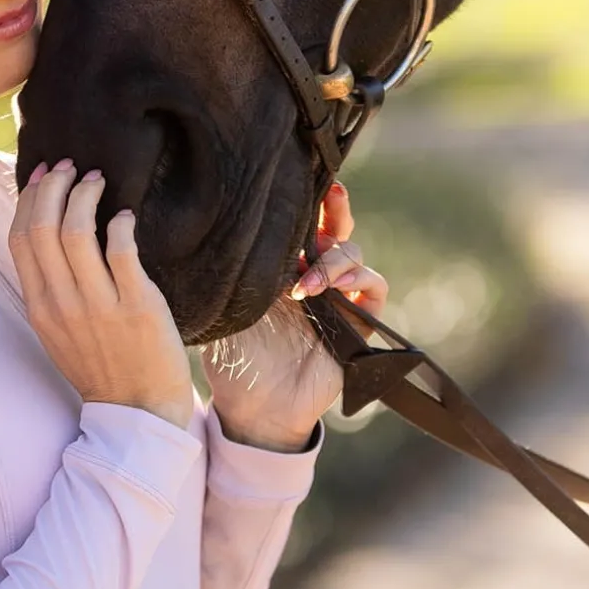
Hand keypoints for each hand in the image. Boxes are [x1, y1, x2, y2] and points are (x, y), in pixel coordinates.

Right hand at [9, 162, 194, 430]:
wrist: (138, 411)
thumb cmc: (100, 365)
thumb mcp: (58, 330)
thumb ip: (49, 287)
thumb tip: (48, 234)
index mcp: (39, 307)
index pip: (21, 238)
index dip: (28, 198)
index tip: (42, 175)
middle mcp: (62, 303)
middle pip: (42, 227)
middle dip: (53, 186)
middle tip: (70, 166)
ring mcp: (98, 306)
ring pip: (75, 232)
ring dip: (84, 195)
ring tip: (97, 180)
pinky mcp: (137, 307)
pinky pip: (121, 251)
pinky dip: (119, 224)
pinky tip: (125, 217)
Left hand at [204, 183, 387, 452]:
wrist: (254, 408)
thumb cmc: (233, 360)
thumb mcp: (224, 306)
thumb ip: (229, 272)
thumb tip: (214, 229)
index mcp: (283, 270)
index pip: (303, 225)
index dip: (308, 203)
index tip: (301, 180)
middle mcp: (314, 278)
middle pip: (337, 228)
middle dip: (336, 208)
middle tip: (330, 196)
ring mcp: (338, 299)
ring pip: (354, 252)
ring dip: (332, 258)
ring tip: (301, 284)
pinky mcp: (358, 323)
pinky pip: (374, 287)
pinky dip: (354, 279)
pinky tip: (320, 293)